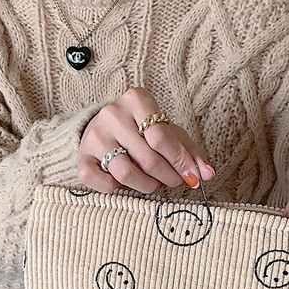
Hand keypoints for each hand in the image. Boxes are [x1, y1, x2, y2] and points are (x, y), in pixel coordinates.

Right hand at [77, 87, 214, 193]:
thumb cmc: (141, 130)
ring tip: (153, 184)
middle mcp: (112, 114)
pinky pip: (100, 182)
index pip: (161, 136)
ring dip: (146, 186)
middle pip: (147, 157)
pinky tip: (124, 182)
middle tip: (174, 181)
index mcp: (136, 100)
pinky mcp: (82, 157)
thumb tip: (207, 174)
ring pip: (125, 172)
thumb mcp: (168, 132)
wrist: (104, 129)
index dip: (179, 161)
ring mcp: (94, 136)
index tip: (191, 176)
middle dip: (167, 176)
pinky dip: (116, 188)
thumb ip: (189, 151)